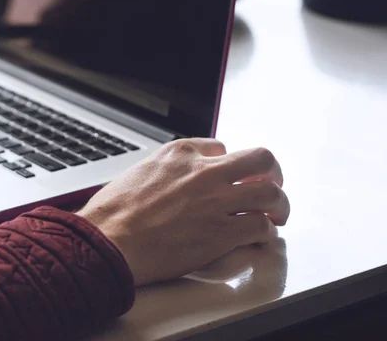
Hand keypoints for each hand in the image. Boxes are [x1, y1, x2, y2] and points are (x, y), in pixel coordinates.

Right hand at [77, 138, 289, 286]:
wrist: (108, 240)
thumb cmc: (114, 212)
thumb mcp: (138, 172)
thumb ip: (164, 171)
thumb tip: (172, 182)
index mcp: (180, 153)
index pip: (221, 147)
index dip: (229, 163)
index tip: (231, 175)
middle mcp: (203, 172)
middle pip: (259, 159)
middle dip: (271, 172)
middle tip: (271, 184)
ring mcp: (215, 201)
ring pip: (270, 193)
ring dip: (279, 204)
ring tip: (277, 214)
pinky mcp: (221, 233)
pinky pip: (260, 227)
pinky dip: (265, 233)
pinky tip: (260, 237)